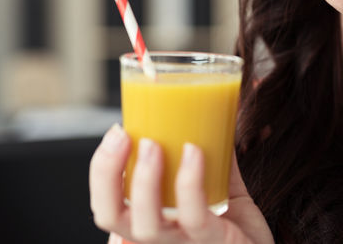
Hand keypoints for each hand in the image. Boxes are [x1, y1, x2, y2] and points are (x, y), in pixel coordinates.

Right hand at [89, 125, 273, 243]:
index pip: (109, 203)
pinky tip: (193, 152)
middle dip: (106, 174)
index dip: (102, 170)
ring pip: (145, 225)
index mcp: (153, 220)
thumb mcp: (221, 186)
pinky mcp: (212, 242)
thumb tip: (212, 112)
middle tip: (123, 136)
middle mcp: (160, 237)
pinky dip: (189, 183)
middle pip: (110, 216)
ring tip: (152, 144)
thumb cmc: (240, 225)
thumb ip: (214, 156)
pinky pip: (193, 217)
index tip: (117, 131)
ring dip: (143, 181)